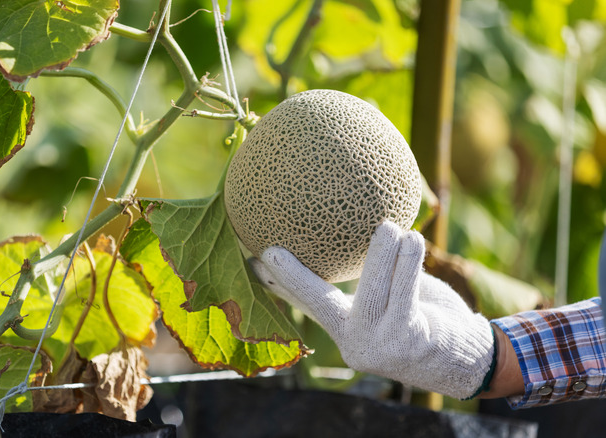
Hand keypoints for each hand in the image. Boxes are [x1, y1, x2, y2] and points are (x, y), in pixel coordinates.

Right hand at [249, 221, 495, 398]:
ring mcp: (380, 345)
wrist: (468, 359)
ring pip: (370, 290)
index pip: (307, 306)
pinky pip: (404, 291)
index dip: (281, 284)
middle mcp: (356, 344)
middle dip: (294, 278)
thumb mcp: (392, 300)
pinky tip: (412, 239)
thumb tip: (360, 228)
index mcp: (345, 332)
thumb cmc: (426, 319)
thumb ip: (372, 276)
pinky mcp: (408, 338)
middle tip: (273, 251)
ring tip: (388, 225)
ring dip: (381, 252)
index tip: (255, 262)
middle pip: (320, 304)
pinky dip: (407, 260)